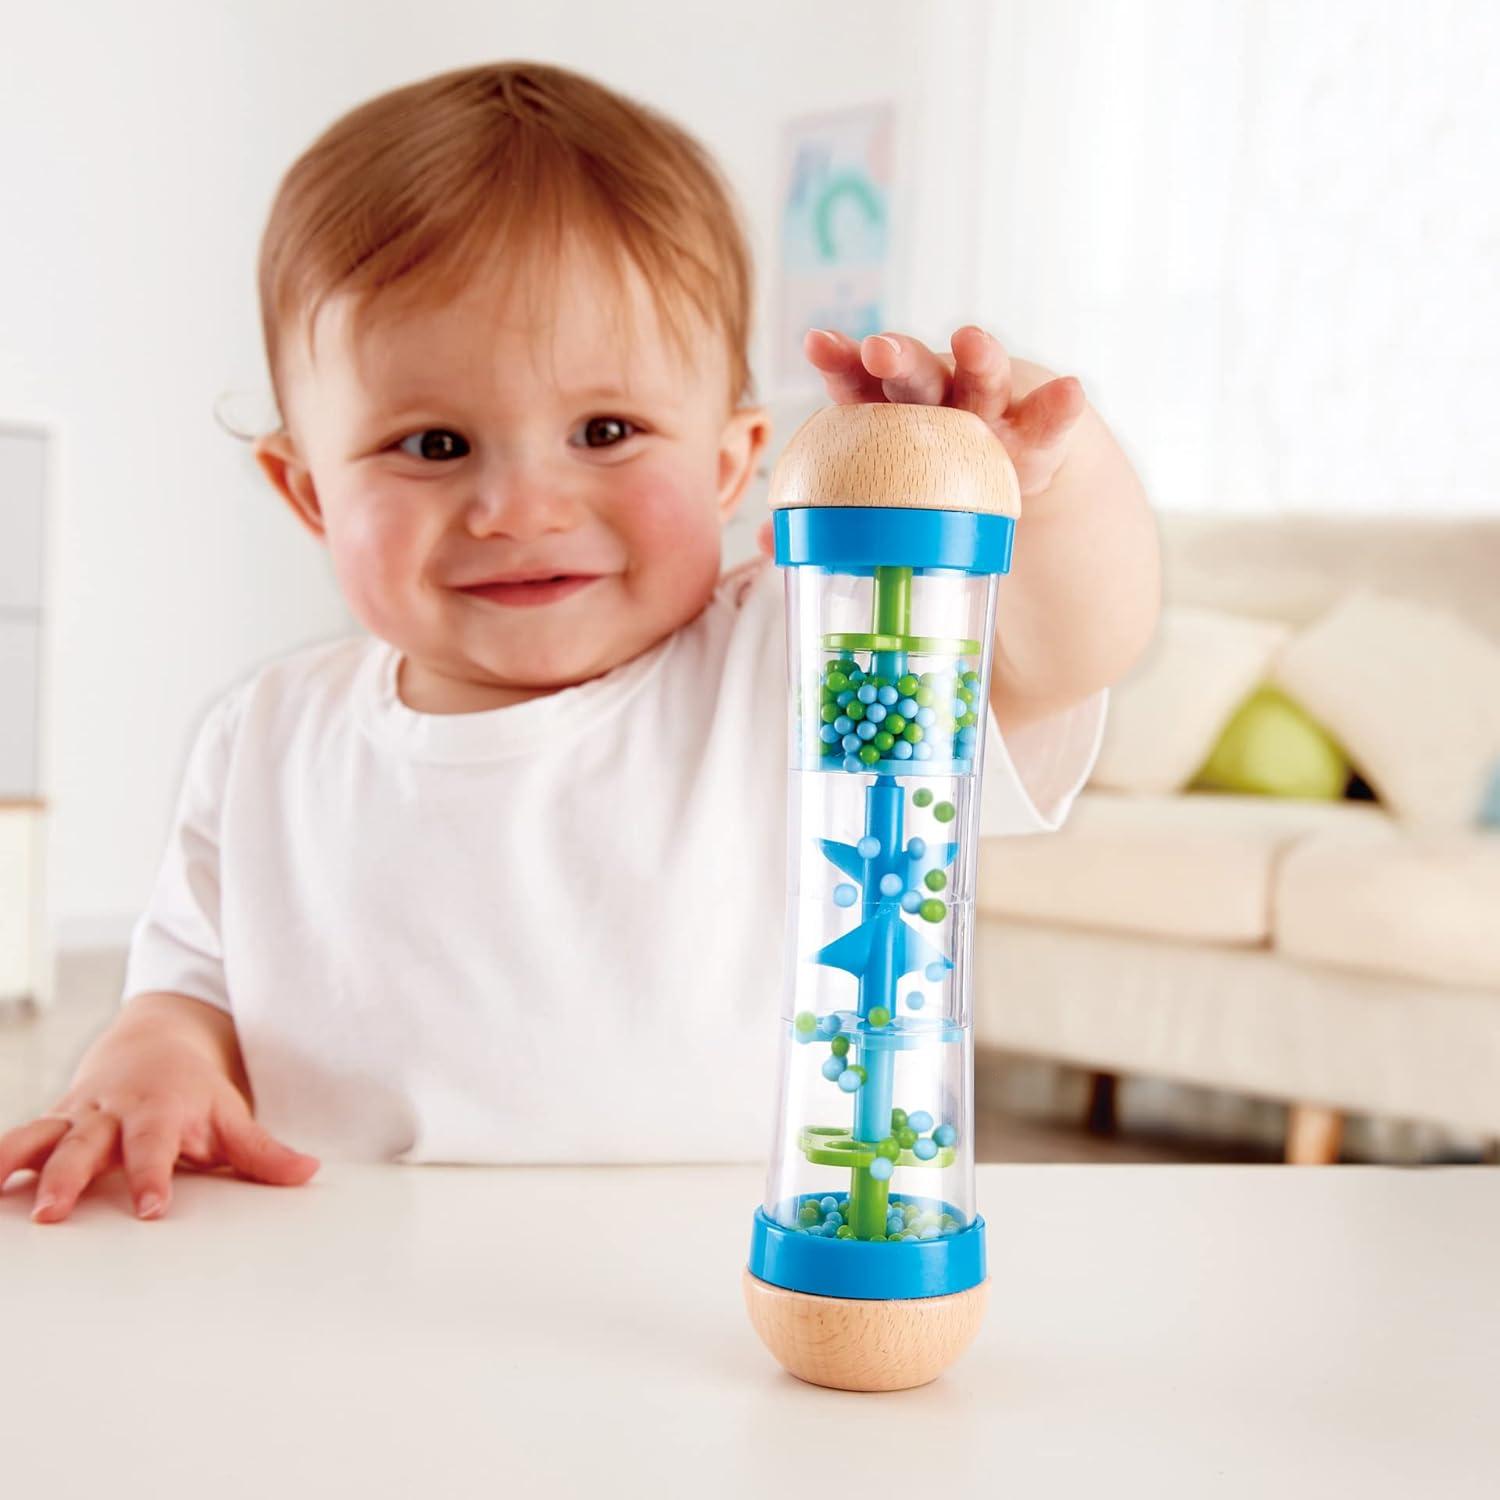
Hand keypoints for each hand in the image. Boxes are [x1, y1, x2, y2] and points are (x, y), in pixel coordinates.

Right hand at [0, 996, 318, 1222]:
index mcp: (159, 1111)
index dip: (152, 1177)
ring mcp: (76, 1117)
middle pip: (86, 1145)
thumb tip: (307, 1173)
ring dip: (16, 1163)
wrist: (155, 1042)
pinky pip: (18, 1139)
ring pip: (39, 1138)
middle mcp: (111, 1112)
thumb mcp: (230, 1115)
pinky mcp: (52, 1123)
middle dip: (68, 1177)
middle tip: (52, 1213)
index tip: (150, 1210)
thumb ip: (262, 1152)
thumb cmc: (195, 1091)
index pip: (156, 1147)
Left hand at [757, 325, 1087, 556]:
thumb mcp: (880, 495)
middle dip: (898, 358)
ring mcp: (991, 415)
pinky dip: (1058, 409)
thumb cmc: (921, 483)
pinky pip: (1049, 425)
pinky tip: (1070, 391)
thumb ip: (831, 512)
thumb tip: (766, 545)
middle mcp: (938, 402)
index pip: (858, 384)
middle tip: (879, 349)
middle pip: (916, 376)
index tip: (817, 341)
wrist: (1004, 482)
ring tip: (973, 341)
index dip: (839, 363)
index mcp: (888, 413)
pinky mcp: (1038, 438)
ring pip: (984, 382)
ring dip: (980, 359)